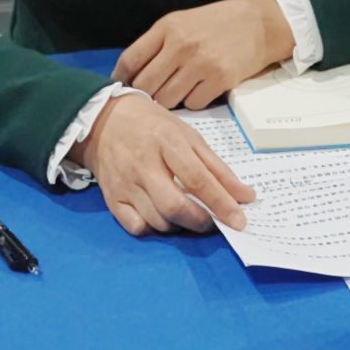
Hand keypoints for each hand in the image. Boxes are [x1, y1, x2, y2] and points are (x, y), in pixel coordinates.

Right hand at [69, 93, 254, 235]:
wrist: (105, 120)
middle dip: (200, 221)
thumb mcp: (189, 136)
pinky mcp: (111, 199)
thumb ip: (217, 167)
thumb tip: (245, 196)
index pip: (198, 179)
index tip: (239, 221)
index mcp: (167, 142)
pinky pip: (136, 227)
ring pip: (157, 220)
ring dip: (180, 226)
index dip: (221, 203)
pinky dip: (154, 229)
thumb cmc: (154, 126)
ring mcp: (124, 183)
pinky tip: (163, 217)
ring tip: (190, 216)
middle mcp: (143, 164)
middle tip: (213, 222)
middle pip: (174, 206)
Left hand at [111, 0, 294, 109]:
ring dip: (169, 100)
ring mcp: (201, 64)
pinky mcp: (220, 80)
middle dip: (144, 94)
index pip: (131, 59)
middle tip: (151, 95)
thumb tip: (134, 72)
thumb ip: (159, 43)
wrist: (260, 23)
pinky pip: (194, 104)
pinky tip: (200, 89)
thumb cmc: (219, 22)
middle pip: (146, 85)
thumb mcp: (184, 21)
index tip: (122, 85)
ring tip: (178, 91)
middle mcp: (181, 45)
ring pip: (167, 99)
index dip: (122, 77)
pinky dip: (193, 101)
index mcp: (168, 27)